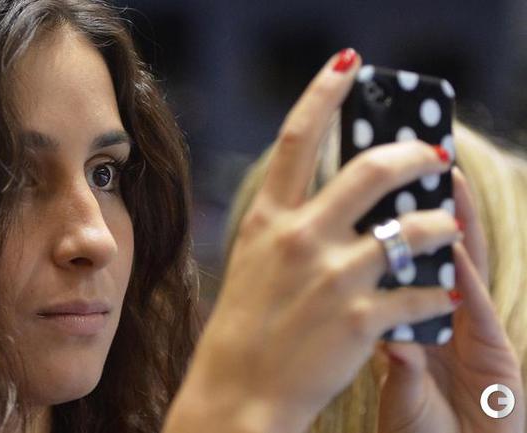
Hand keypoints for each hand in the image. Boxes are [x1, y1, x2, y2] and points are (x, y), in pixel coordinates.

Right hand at [166, 49, 461, 432]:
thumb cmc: (243, 329)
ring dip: (439, 224)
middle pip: (369, 170)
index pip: (296, 138)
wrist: (236, 395)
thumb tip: (333, 204)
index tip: (348, 62)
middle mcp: (300, 239)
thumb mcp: (255, 263)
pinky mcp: (361, 319)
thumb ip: (288, 228)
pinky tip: (438, 295)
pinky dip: (435, 292)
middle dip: (410, 152)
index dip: (323, 93)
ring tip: (447, 226)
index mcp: (268, 221)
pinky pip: (419, 293)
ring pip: (412, 228)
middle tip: (432, 150)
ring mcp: (332, 277)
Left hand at [377, 166, 524, 432]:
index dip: (395, 225)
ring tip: (442, 180)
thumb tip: (377, 316)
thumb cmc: (421, 429)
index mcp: (415, 319)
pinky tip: (455, 241)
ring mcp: (472, 330)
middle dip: (424, 209)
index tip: (376, 188)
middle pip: (431, 251)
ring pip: (460, 266)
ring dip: (451, 223)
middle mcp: (444, 316)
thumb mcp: (396, 383)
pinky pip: (476, 306)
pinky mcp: (497, 352)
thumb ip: (391, 347)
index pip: (403, 262)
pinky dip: (466, 273)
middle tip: (409, 163)